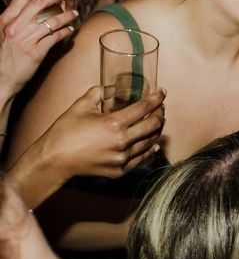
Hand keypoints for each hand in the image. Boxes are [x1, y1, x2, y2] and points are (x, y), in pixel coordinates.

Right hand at [0, 0, 75, 97]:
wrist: (1, 78)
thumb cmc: (3, 55)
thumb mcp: (2, 32)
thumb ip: (14, 20)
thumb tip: (30, 9)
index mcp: (6, 19)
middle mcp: (15, 26)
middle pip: (39, 2)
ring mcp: (26, 39)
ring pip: (51, 20)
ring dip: (67, 15)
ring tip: (74, 13)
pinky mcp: (36, 53)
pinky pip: (55, 38)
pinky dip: (65, 32)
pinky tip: (70, 30)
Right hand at [37, 86, 165, 178]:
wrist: (54, 160)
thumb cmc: (64, 132)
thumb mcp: (79, 106)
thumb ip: (97, 94)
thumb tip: (110, 88)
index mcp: (114, 123)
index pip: (144, 108)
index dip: (156, 99)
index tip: (162, 93)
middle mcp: (123, 141)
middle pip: (152, 125)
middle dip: (160, 113)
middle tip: (161, 107)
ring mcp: (123, 157)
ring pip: (149, 142)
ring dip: (156, 130)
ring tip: (158, 122)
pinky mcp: (120, 170)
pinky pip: (141, 158)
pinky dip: (149, 149)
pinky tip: (153, 144)